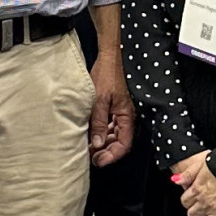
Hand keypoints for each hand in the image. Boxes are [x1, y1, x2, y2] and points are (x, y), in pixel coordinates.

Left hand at [88, 48, 136, 167]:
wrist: (111, 54)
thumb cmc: (108, 73)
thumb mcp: (100, 100)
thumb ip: (99, 123)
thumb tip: (98, 144)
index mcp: (127, 116)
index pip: (124, 144)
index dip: (112, 156)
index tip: (98, 161)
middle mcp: (127, 116)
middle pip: (120, 141)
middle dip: (106, 151)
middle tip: (90, 157)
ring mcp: (121, 111)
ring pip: (115, 134)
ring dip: (103, 142)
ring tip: (88, 147)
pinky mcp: (115, 106)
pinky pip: (111, 124)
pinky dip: (103, 131)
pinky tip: (91, 134)